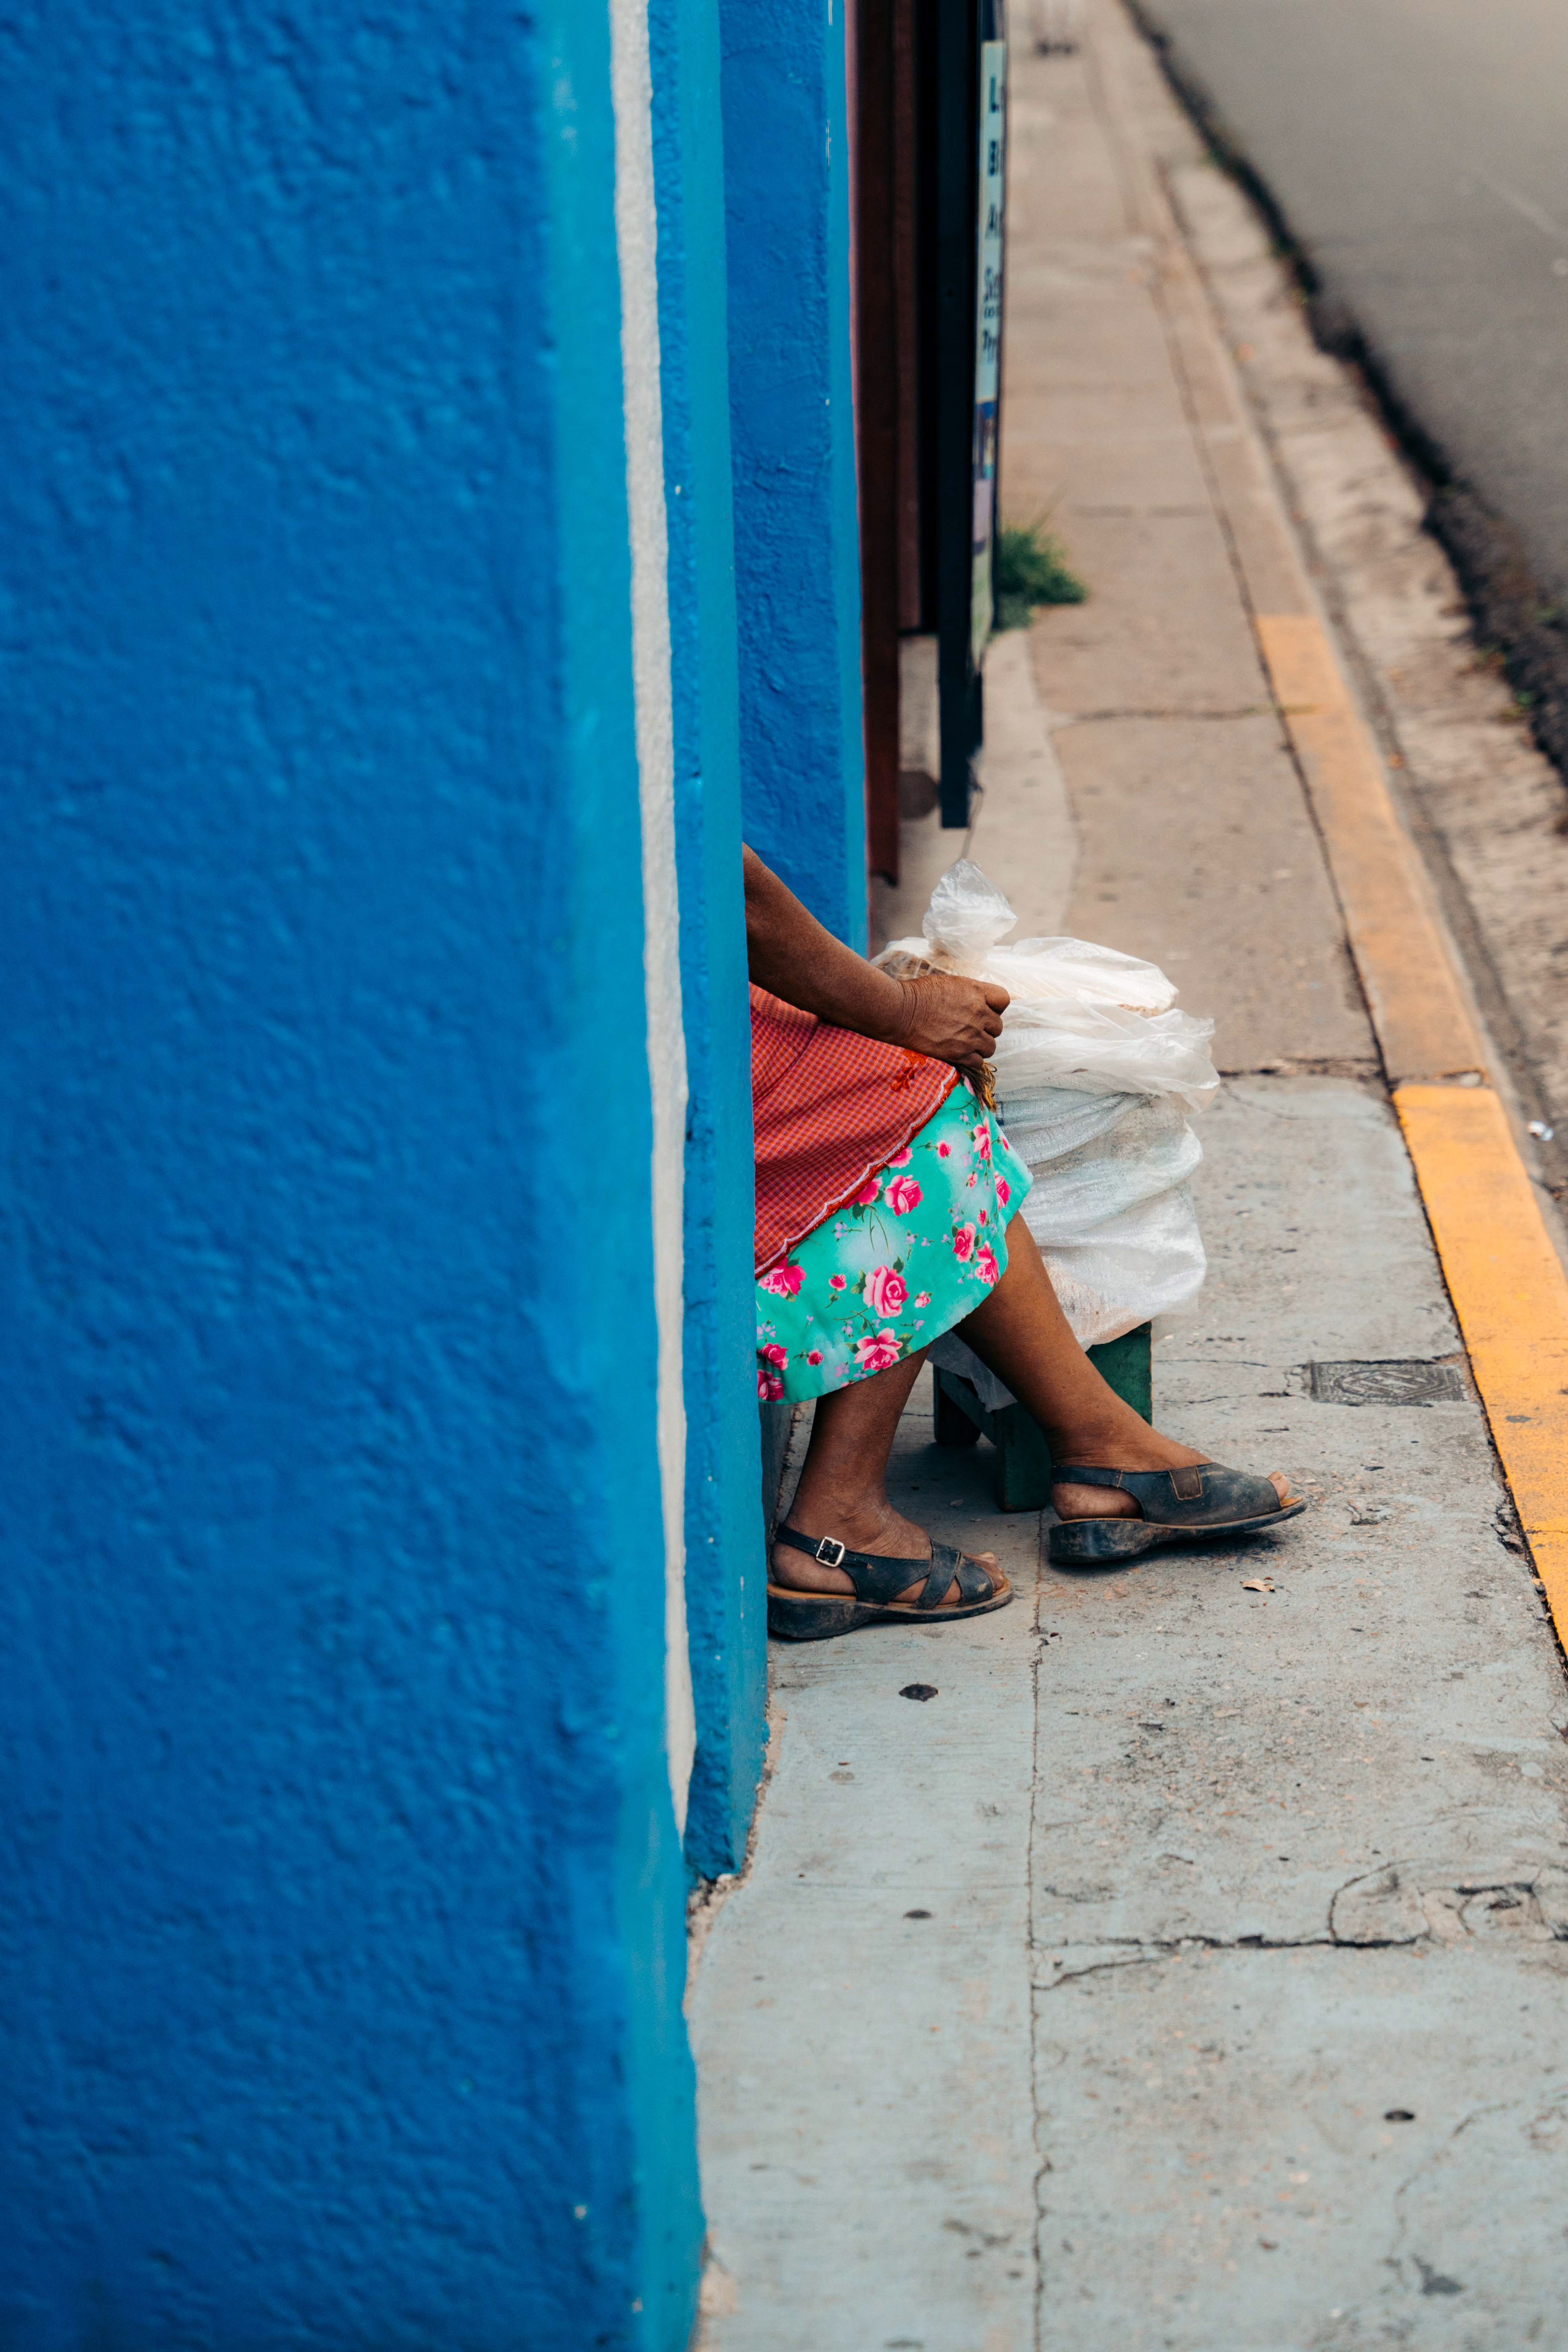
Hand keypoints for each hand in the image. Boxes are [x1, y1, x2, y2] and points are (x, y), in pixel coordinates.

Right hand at [891, 972, 1009, 1066]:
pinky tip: (960, 1053)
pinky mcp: (959, 1054)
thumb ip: (968, 992)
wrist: (898, 1012)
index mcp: (975, 992)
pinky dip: (971, 1059)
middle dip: (986, 1028)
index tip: (985, 1009)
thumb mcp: (948, 983)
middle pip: (998, 1027)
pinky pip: (979, 1062)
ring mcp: (970, 1035)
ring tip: (965, 1042)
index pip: (1004, 999)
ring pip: (990, 1047)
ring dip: (980, 1045)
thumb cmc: (918, 994)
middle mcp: (978, 1013)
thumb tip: (977, 1001)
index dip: (995, 1006)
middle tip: (970, 1028)